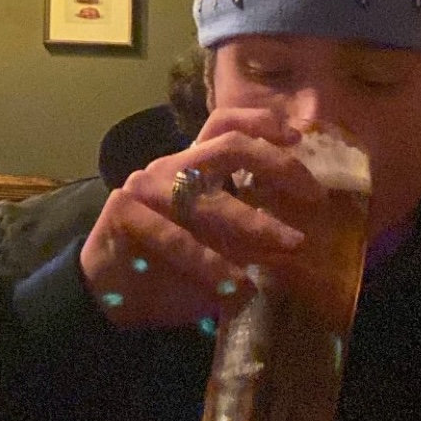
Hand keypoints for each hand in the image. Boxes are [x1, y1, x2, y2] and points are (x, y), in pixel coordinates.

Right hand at [79, 108, 325, 327]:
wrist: (108, 297)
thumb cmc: (165, 270)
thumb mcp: (216, 249)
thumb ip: (245, 235)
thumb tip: (295, 237)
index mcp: (189, 169)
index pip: (224, 124)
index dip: (262, 123)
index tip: (299, 138)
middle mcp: (168, 170)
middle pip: (227, 144)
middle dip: (276, 164)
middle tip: (312, 194)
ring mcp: (144, 188)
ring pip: (205, 197)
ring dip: (252, 222)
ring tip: (289, 243)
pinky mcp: (124, 213)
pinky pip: (175, 237)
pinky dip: (210, 263)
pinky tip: (237, 287)